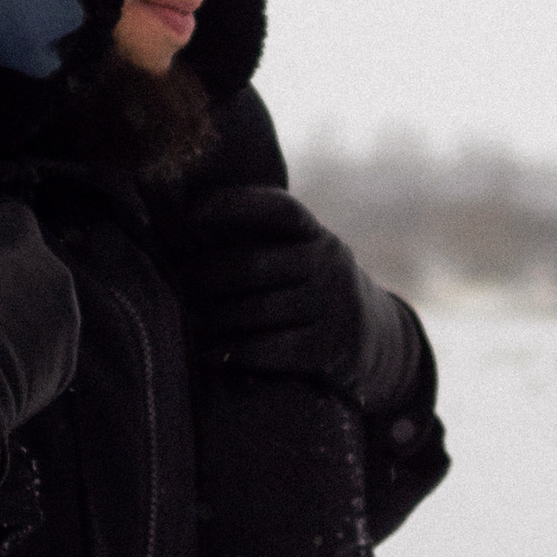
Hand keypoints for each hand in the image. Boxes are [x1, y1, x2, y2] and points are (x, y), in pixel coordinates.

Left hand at [168, 185, 417, 413]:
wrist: (377, 339)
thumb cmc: (313, 289)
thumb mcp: (304, 255)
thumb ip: (263, 240)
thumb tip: (185, 226)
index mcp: (316, 234)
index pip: (280, 209)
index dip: (236, 204)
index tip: (192, 209)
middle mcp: (327, 264)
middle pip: (253, 265)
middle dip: (207, 275)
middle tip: (178, 283)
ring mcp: (331, 306)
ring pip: (256, 311)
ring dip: (214, 318)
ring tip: (188, 320)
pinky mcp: (327, 348)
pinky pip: (269, 349)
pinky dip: (233, 351)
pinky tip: (208, 353)